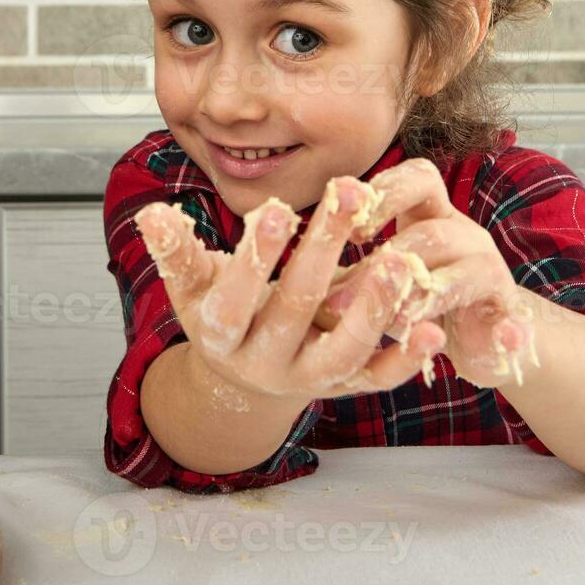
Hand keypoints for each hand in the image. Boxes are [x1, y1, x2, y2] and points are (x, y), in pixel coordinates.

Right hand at [134, 175, 446, 405]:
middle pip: (294, 310)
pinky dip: (405, 361)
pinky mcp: (343, 389)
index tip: (279, 207)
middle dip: (321, 250)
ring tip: (396, 262)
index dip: (256, 257)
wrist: (243, 376)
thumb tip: (151, 214)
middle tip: (348, 195)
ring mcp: (307, 379)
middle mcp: (263, 363)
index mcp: (221, 334)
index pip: (235, 298)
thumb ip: (177, 251)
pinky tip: (433, 331)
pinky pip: (376, 380)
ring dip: (372, 310)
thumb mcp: (193, 284)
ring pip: (342, 353)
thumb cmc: (221, 309)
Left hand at [329, 157, 538, 388]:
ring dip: (426, 295)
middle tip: (341, 297)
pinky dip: (512, 331)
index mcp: (429, 215)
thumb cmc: (412, 301)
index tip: (351, 227)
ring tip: (396, 319)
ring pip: (466, 269)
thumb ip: (342, 274)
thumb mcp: (374, 283)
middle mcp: (463, 234)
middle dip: (388, 261)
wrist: (477, 335)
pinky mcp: (508, 312)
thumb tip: (282, 276)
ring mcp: (489, 270)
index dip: (386, 193)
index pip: (418, 178)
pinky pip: (515, 319)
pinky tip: (505, 343)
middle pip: (433, 230)